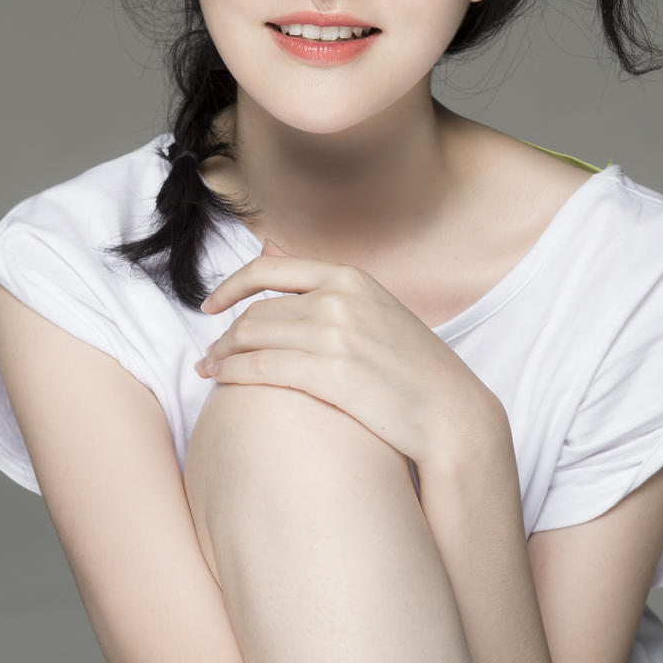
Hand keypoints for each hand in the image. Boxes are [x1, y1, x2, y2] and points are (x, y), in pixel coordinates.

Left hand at [194, 240, 498, 467]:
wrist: (452, 412)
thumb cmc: (412, 367)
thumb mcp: (375, 309)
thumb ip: (327, 288)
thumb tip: (273, 250)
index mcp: (350, 278)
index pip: (269, 269)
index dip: (230, 286)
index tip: (211, 306)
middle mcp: (340, 299)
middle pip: (257, 311)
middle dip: (226, 334)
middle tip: (211, 355)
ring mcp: (336, 335)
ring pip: (253, 337)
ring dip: (222, 355)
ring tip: (210, 371)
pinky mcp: (332, 374)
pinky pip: (262, 367)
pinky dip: (232, 373)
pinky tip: (222, 383)